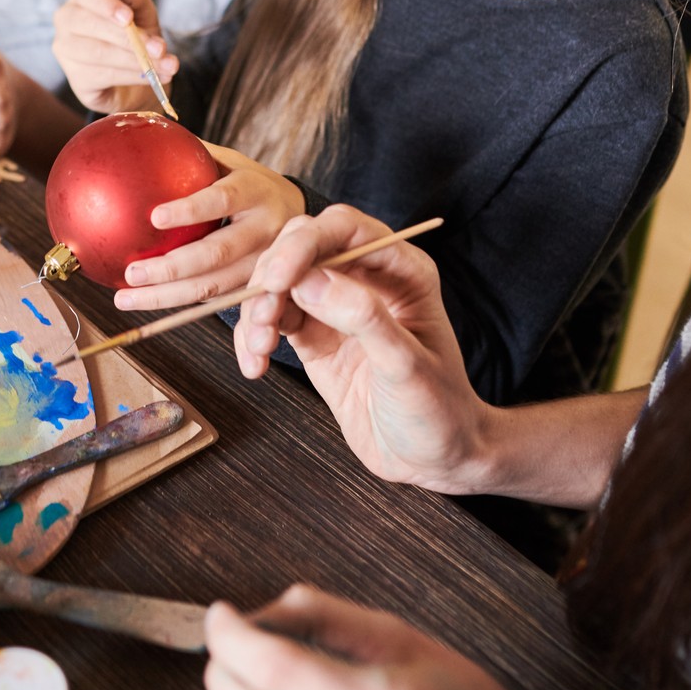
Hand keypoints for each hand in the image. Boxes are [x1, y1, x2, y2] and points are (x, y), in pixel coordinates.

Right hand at [52, 0, 177, 113]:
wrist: (138, 76)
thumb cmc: (137, 35)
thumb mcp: (143, 11)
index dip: (107, 4)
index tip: (128, 18)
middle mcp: (67, 20)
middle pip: (89, 24)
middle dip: (128, 38)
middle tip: (159, 48)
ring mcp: (66, 51)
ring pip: (98, 52)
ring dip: (135, 60)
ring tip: (166, 66)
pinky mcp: (76, 79)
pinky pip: (103, 76)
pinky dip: (131, 76)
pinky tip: (151, 78)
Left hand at [115, 143, 303, 311]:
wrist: (298, 216)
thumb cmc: (248, 183)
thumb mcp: (230, 162)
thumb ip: (192, 153)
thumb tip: (139, 126)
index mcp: (256, 191)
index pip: (222, 200)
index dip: (191, 210)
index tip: (154, 216)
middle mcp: (265, 230)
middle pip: (216, 255)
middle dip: (172, 269)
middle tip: (132, 272)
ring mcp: (264, 265)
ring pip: (212, 288)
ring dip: (166, 297)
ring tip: (125, 297)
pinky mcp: (255, 288)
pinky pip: (212, 300)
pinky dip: (177, 303)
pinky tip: (144, 301)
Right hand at [234, 207, 488, 492]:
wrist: (431, 459)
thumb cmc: (437, 411)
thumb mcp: (406, 365)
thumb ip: (363, 318)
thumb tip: (311, 280)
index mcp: (401, 271)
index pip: (345, 230)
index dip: (305, 244)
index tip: (277, 278)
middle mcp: (366, 280)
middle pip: (302, 246)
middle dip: (273, 276)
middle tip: (262, 317)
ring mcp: (336, 307)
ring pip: (279, 282)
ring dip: (256, 310)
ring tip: (258, 350)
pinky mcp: (313, 337)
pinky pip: (271, 319)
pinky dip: (252, 337)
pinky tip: (253, 365)